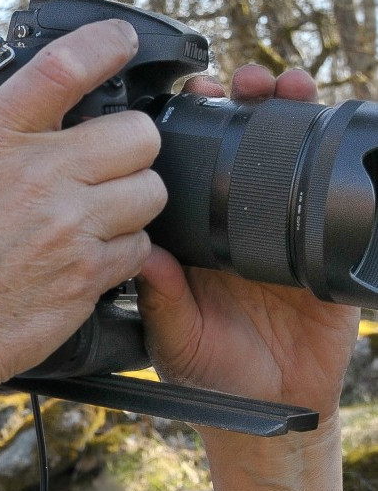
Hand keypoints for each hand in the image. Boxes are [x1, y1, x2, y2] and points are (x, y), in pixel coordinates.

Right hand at [0, 21, 167, 402]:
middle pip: (137, 133)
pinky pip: (138, 249)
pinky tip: (87, 256)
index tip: (120, 41)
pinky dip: (123, 251)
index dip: (106, 42)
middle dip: (127, 143)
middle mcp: (36, 178)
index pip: (65, 67)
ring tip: (98, 211)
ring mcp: (67, 231)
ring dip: (131, 198)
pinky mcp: (85, 279)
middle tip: (102, 159)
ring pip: (149, 191)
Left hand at [136, 65, 358, 421]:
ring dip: (292, 111)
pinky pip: (343, 196)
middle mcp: (240, 220)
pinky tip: (339, 135)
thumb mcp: (174, 335)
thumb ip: (162, 297)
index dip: (194, 126)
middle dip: (246, 100)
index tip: (191, 95)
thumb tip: (145, 252)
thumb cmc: (211, 370)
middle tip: (241, 81)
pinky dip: (344, 161)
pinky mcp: (329, 248)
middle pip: (247, 143)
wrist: (272, 408)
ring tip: (285, 86)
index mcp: (197, 232)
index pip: (194, 163)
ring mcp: (287, 228)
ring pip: (294, 154)